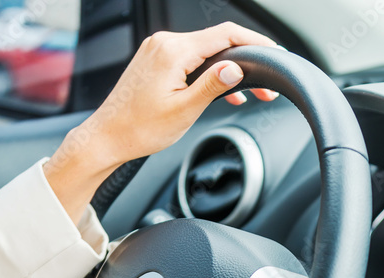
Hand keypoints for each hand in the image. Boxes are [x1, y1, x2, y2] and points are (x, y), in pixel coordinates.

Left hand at [44, 23, 277, 224]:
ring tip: (247, 96)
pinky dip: (208, 73)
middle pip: (217, 42)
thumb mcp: (184, 110)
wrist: (108, 136)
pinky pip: (190, 59)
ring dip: (227, 70)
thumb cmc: (140, 128)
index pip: (225, 35)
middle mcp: (164, 42)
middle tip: (265, 89)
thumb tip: (236, 68)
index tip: (274, 54)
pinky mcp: (155, 59)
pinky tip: (221, 91)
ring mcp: (158, 49)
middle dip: (244, 62)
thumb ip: (213, 85)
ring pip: (205, 52)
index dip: (255, 42)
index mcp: (173, 50)